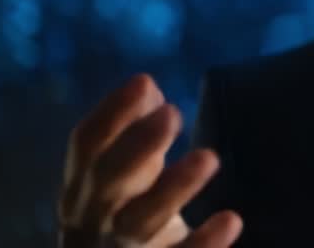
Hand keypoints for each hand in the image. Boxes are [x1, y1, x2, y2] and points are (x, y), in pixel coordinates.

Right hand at [58, 74, 242, 246]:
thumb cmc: (119, 215)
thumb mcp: (121, 174)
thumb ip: (133, 132)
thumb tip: (148, 88)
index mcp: (81, 187)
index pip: (86, 145)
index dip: (111, 113)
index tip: (143, 81)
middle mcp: (93, 218)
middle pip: (107, 181)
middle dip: (136, 146)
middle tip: (172, 113)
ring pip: (139, 221)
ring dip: (173, 189)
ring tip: (209, 156)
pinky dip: (203, 242)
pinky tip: (232, 219)